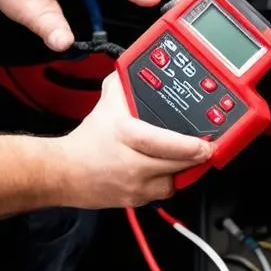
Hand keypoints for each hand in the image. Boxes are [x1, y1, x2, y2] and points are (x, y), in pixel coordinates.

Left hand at [0, 0, 160, 50]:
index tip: (155, 4)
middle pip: (113, 12)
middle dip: (125, 20)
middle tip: (143, 26)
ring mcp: (68, 13)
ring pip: (92, 32)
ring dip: (98, 35)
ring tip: (105, 30)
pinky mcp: (50, 29)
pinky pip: (64, 40)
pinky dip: (66, 40)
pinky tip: (68, 34)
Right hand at [56, 74, 212, 207]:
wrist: (65, 171)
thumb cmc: (87, 141)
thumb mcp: (107, 102)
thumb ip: (126, 83)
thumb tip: (140, 70)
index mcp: (127, 135)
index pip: (165, 144)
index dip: (190, 146)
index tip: (206, 144)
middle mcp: (132, 165)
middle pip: (176, 165)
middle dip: (195, 157)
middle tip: (205, 148)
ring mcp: (135, 186)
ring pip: (172, 182)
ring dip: (181, 171)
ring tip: (182, 157)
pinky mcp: (136, 200)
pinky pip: (162, 192)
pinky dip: (167, 181)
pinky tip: (164, 170)